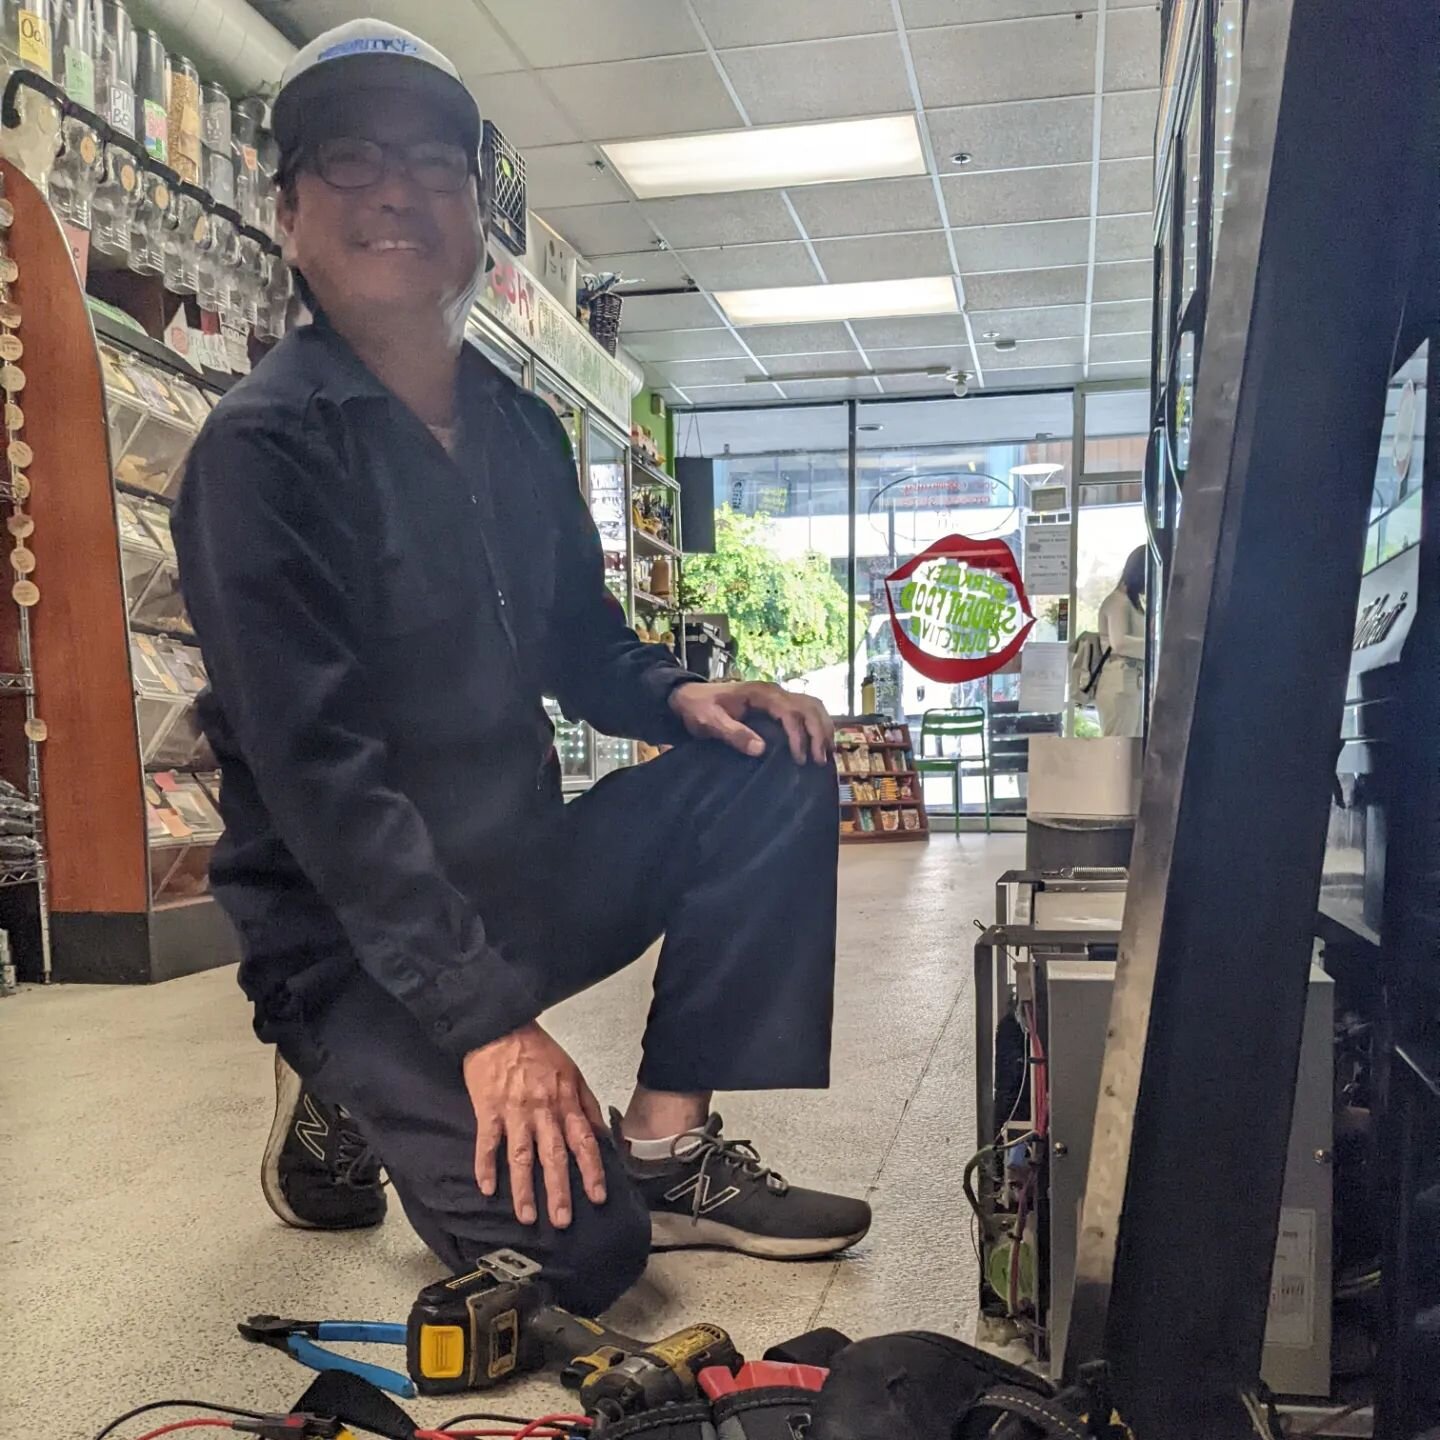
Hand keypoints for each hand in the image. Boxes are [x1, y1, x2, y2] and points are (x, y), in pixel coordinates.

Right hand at [464, 1022, 606, 1227]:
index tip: (597, 1197)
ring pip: (521, 1156)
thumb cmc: (537, 1050)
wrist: (501, 1026)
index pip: (583, 1142)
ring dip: (524, 1189)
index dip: (591, 1171)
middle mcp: (542, 1110)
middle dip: (559, 1190)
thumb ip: (586, 1105)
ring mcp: (514, 1111)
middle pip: (553, 1156)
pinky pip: (487, 1142)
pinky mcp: (488, 1110)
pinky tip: (487, 1189)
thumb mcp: (572, 1071)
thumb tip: (601, 1135)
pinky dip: (485, 1166)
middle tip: (562, 1221)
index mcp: (565, 1101)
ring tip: (527, 1216)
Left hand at [669, 681, 832, 763]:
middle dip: (819, 733)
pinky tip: (820, 743)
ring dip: (823, 728)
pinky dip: (818, 724)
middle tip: (819, 761)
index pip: (790, 712)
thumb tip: (761, 749)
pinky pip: (806, 710)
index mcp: (760, 693)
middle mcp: (774, 691)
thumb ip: (733, 733)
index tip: (799, 760)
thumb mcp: (710, 722)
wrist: (690, 696)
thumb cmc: (699, 708)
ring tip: (825, 754)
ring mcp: (778, 696)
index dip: (799, 736)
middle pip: (809, 707)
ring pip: (813, 706)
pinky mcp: (778, 704)